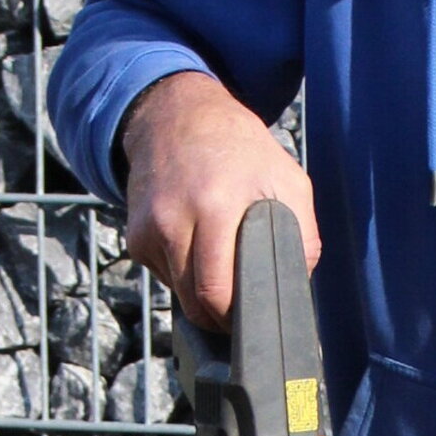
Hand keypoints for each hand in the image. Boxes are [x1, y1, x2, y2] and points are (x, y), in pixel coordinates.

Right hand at [119, 70, 320, 325]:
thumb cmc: (241, 151)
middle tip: (243, 310)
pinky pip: (164, 277)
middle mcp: (174, 218)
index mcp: (216, 205)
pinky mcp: (134, 237)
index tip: (255, 318)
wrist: (178, 117)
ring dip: (202, 295)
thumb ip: (301, 235)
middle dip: (221, 317)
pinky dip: (183, 274)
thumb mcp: (288, 180)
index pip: (217, 290)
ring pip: (179, 295)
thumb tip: (297, 286)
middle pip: (196, 303)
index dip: (238, 316)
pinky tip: (197, 245)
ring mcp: (149, 229)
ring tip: (223, 266)